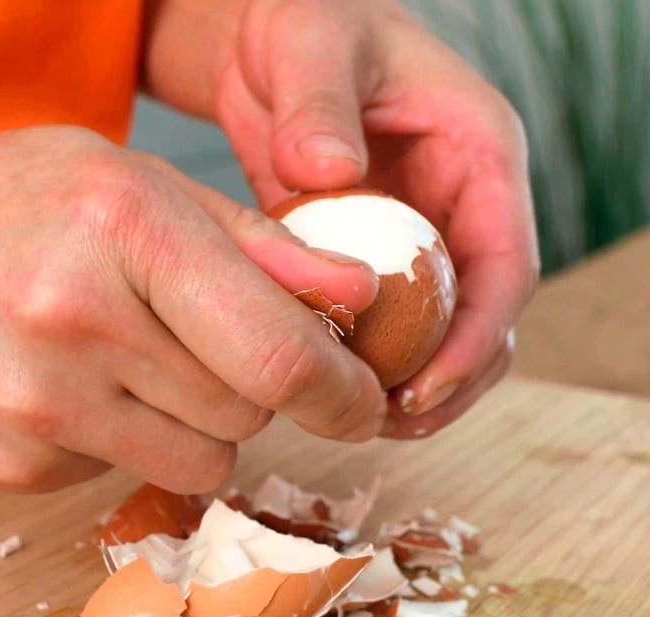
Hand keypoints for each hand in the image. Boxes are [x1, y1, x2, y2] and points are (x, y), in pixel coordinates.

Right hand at [0, 126, 384, 492]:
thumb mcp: (113, 175)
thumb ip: (243, 238)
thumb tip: (351, 294)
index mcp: (117, 227)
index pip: (275, 351)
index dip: (341, 386)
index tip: (359, 396)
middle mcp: (73, 324)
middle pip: (245, 412)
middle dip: (253, 385)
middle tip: (207, 341)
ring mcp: (33, 407)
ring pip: (197, 461)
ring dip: (193, 421)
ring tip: (129, 358)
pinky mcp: (8, 466)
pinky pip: (120, 472)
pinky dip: (117, 436)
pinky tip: (59, 379)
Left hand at [212, 0, 539, 437]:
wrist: (264, 25)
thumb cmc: (302, 16)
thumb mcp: (310, 43)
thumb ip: (318, 105)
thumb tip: (327, 174)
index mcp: (476, 150)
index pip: (506, 262)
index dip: (478, 335)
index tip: (429, 386)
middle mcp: (457, 197)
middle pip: (483, 311)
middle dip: (450, 376)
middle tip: (393, 423)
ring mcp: (413, 226)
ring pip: (436, 324)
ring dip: (411, 379)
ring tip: (361, 420)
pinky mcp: (365, 246)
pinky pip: (379, 316)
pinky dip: (362, 356)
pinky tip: (325, 386)